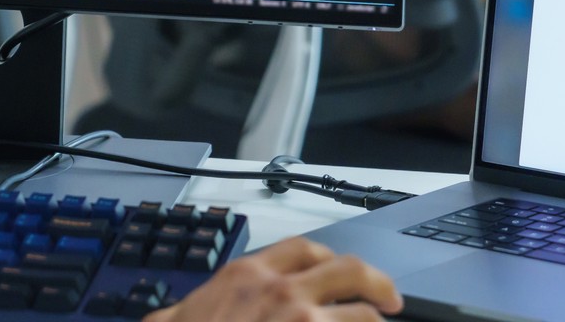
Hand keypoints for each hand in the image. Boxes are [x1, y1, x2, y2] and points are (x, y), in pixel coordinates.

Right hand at [146, 237, 403, 320]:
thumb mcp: (176, 317)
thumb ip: (187, 309)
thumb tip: (174, 316)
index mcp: (248, 274)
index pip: (304, 249)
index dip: (331, 260)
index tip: (344, 273)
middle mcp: (281, 291)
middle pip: (348, 270)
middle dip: (377, 282)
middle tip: (390, 299)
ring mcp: (302, 320)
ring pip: (361, 315)